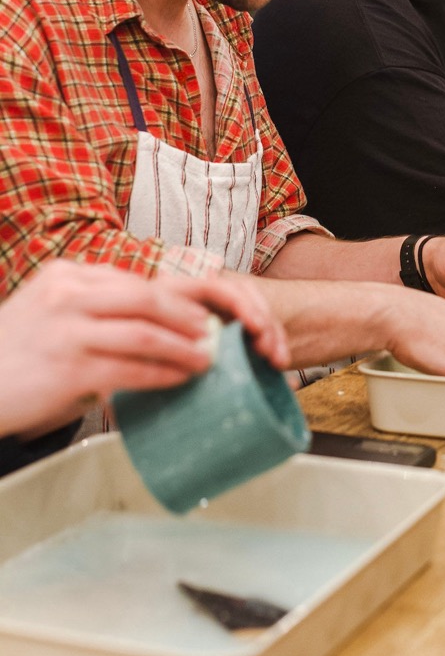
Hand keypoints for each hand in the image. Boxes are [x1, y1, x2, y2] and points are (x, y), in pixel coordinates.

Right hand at [0, 262, 289, 437]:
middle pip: (147, 297)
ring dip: (184, 346)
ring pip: (145, 332)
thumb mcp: (47, 313)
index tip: (197, 311)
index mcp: (66, 276)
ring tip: (206, 358)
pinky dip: (163, 373)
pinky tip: (180, 379)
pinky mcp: (69, 367)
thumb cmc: (12, 357)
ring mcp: (69, 330)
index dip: (172, 297)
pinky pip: (131, 368)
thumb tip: (144, 320)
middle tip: (214, 331)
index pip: (132, 281)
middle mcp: (68, 295)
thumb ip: (89, 308)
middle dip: (187, 315)